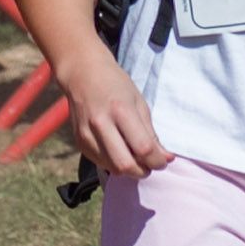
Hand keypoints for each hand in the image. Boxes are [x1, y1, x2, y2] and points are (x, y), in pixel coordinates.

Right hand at [54, 43, 169, 180]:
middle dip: (143, 171)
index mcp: (120, 110)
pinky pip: (101, 163)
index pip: (143, 148)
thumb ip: (151, 133)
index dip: (158, 161)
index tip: (164, 160)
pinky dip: (115, 163)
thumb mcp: (139, 103)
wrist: (82, 74)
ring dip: (130, 170)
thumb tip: (165, 158)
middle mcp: (100, 124)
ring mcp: (87, 134)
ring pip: (113, 168)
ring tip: (137, 158)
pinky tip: (120, 152)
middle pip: (125, 164)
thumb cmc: (115, 85)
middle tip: (151, 165)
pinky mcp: (79, 142)